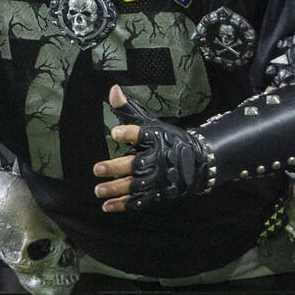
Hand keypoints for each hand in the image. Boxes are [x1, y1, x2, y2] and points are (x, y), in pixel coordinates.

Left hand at [92, 85, 207, 210]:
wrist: (197, 161)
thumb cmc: (167, 139)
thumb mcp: (150, 122)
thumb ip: (128, 109)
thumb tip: (113, 89)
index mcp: (157, 139)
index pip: (144, 135)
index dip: (130, 133)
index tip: (115, 133)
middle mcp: (158, 160)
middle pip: (136, 164)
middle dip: (116, 168)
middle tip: (97, 169)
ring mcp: (159, 179)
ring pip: (136, 186)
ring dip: (116, 189)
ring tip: (98, 190)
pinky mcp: (159, 194)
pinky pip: (141, 201)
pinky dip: (124, 204)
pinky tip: (107, 205)